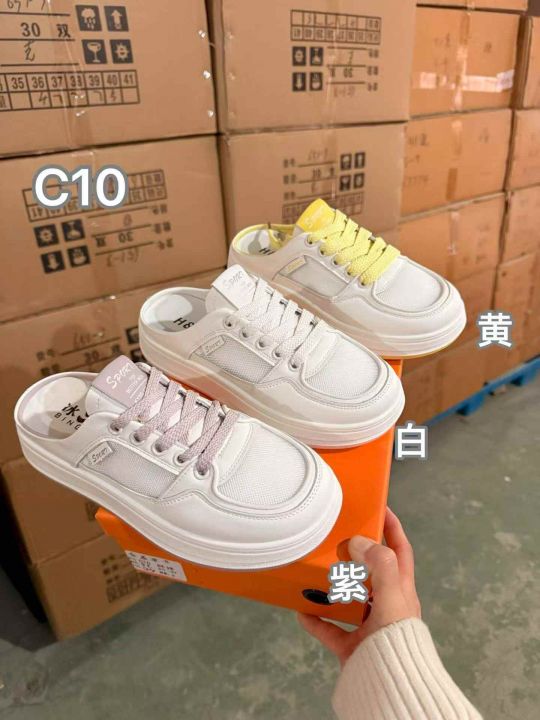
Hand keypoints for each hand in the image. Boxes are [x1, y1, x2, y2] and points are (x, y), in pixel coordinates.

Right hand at [298, 507, 420, 666]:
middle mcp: (387, 605)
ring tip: (315, 570)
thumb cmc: (396, 635)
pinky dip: (316, 621)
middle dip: (356, 554)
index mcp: (402, 589)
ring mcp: (370, 627)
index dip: (392, 527)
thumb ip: (379, 563)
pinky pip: (331, 630)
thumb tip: (358, 541)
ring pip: (350, 600)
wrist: (390, 684)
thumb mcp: (393, 592)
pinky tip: (301, 610)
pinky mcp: (353, 647)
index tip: (379, 507)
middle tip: (337, 537)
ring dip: (332, 587)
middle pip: (372, 572)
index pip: (400, 550)